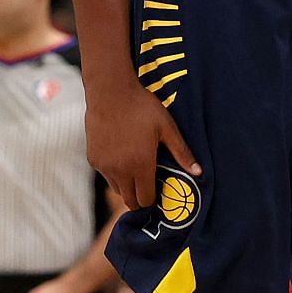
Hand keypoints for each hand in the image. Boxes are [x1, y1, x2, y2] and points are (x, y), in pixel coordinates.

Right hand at [85, 76, 200, 211]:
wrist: (110, 92)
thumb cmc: (142, 107)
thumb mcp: (167, 127)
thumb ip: (182, 152)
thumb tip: (198, 172)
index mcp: (140, 165)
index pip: (146, 200)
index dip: (154, 199)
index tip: (160, 190)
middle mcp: (120, 170)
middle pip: (130, 201)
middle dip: (140, 198)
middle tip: (149, 185)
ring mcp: (104, 166)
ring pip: (117, 189)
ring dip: (127, 185)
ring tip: (136, 168)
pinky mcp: (93, 159)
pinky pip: (106, 174)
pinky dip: (114, 172)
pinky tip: (122, 155)